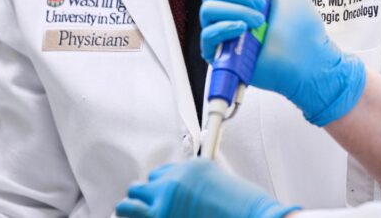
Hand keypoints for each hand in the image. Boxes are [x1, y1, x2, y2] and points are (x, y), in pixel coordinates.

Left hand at [115, 159, 295, 217]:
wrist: (253, 217)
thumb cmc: (242, 209)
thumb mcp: (219, 186)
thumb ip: (196, 188)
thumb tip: (183, 200)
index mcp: (190, 168)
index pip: (160, 174)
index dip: (160, 188)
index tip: (163, 197)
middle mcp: (173, 181)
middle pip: (142, 186)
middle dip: (145, 199)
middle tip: (150, 211)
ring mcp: (164, 201)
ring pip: (127, 202)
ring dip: (130, 210)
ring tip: (135, 217)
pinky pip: (129, 213)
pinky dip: (131, 217)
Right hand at [201, 0, 366, 125]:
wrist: (311, 60)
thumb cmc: (302, 27)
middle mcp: (230, 13)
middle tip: (261, 2)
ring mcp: (225, 34)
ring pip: (207, 9)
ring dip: (236, 9)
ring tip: (259, 20)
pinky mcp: (223, 56)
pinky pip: (207, 36)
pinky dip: (224, 27)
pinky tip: (243, 28)